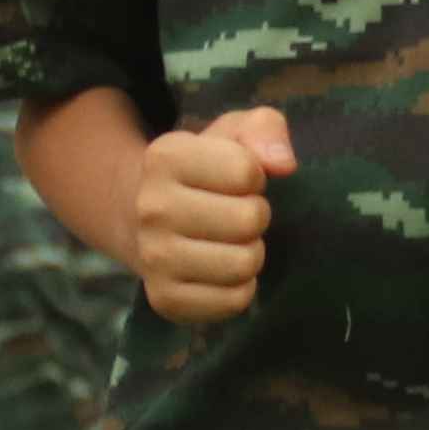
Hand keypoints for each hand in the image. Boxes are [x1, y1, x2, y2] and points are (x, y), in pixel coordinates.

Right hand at [134, 105, 294, 321]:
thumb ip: (265, 129)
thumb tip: (284, 164)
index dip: (255, 176)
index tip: (236, 180)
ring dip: (251, 252)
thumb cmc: (204, 172)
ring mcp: (153, 257)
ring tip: (231, 241)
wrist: (144, 219)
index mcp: (164, 157)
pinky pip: (234, 300)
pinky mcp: (164, 299)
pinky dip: (241, 287)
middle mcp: (151, 208)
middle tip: (237, 214)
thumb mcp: (232, 133)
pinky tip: (222, 269)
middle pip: (249, 221)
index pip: (247, 171)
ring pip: (244, 264)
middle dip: (255, 216)